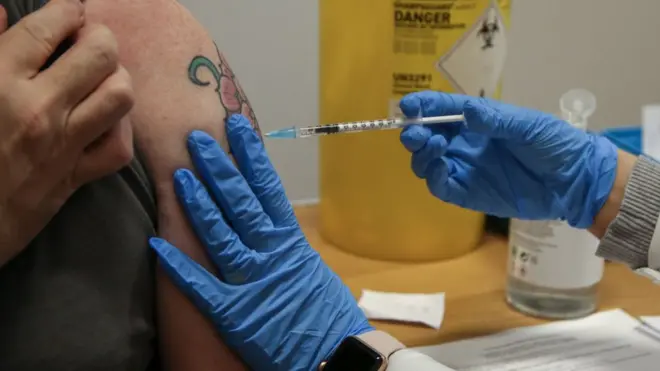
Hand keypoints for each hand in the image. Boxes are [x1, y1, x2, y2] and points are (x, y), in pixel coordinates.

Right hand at [0, 0, 133, 264]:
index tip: (72, 8)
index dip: (68, 10)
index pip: (48, 28)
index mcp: (0, 81)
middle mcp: (40, 108)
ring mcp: (63, 145)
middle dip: (99, 37)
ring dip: (116, 78)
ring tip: (99, 76)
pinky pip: (119, 147)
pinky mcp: (75, 178)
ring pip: (119, 95)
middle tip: (86, 40)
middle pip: (99, 54)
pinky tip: (104, 119)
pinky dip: (120, 128)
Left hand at [150, 114, 372, 370]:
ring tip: (180, 176)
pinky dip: (178, 265)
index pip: (269, 190)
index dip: (251, 157)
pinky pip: (201, 286)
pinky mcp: (234, 313)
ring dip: (200, 204)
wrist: (334, 354)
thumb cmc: (328, 315)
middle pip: (242, 203)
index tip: (238, 129)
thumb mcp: (313, 273)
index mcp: (291, 242)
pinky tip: (156, 244)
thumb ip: (290, 249)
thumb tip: (276, 228)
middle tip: (197, 139)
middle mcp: (271, 253)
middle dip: (219, 169)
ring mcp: (252, 281)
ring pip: (222, 234)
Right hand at [399, 90, 617, 228]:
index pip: (443, 110)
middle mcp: (465, 143)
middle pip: (428, 136)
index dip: (423, 106)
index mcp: (478, 121)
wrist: (573, 182)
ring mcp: (464, 169)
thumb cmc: (554, 145)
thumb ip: (496, 120)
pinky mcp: (467, 193)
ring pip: (427, 161)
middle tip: (416, 134)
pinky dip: (433, 177)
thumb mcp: (528, 126)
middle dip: (416, 132)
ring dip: (422, 154)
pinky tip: (440, 168)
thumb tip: (465, 111)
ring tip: (433, 147)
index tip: (408, 106)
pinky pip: (440, 186)